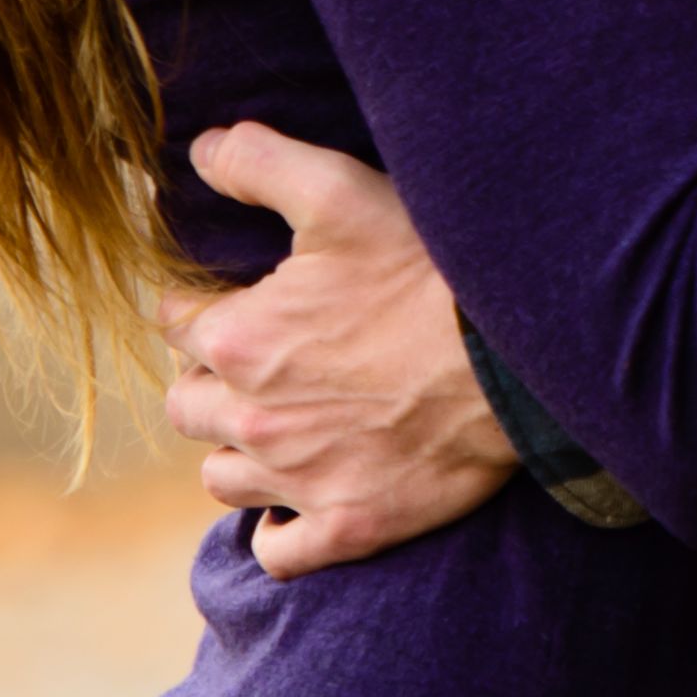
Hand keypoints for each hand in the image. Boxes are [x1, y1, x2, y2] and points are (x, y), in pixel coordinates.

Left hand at [159, 125, 514, 575]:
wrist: (519, 358)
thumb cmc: (430, 269)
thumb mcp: (342, 192)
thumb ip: (260, 163)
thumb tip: (202, 148)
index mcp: (240, 338)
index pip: (177, 323)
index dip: (200, 305)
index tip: (233, 300)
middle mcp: (254, 417)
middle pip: (187, 406)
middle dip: (210, 380)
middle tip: (259, 361)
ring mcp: (300, 479)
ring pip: (221, 477)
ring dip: (237, 451)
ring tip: (278, 426)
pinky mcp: (348, 526)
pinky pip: (276, 548)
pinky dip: (277, 528)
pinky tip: (300, 496)